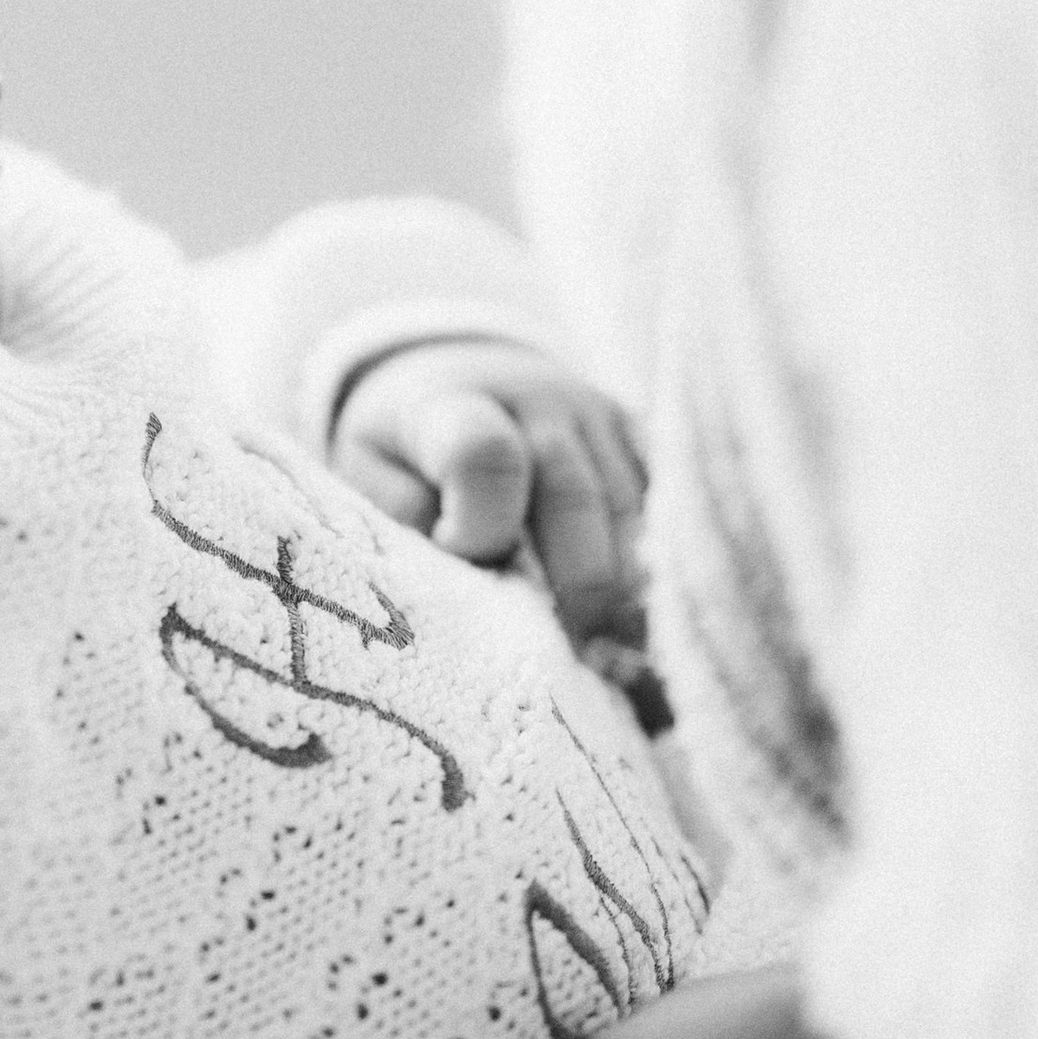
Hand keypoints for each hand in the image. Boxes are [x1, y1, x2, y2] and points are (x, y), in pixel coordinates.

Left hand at [328, 337, 645, 641]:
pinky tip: (649, 636)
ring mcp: (597, 416)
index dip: (484, 526)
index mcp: (451, 405)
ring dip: (629, 597)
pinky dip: (662, 574)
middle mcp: (536, 400)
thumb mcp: (368, 472)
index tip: (464, 562)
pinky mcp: (640, 437)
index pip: (486, 457)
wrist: (457, 372)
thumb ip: (406, 518)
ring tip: (616, 666)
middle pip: (577, 499)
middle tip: (569, 656)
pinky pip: (669, 507)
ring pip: (633, 514)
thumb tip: (471, 569)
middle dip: (577, 589)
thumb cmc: (404, 449)